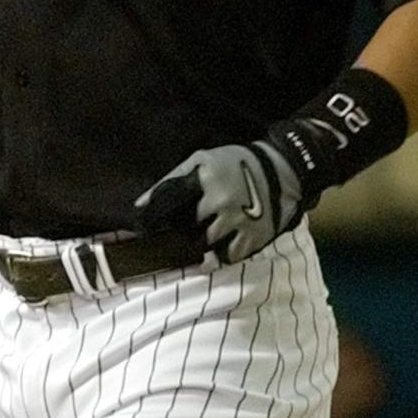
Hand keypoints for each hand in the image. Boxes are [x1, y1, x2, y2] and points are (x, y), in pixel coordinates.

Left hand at [134, 141, 303, 263]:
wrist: (280, 171)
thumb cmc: (233, 164)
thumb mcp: (201, 160)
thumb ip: (171, 180)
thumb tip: (137, 205)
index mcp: (204, 178)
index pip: (168, 201)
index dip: (153, 217)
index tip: (143, 229)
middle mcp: (220, 201)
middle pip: (187, 229)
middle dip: (183, 231)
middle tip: (186, 228)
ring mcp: (238, 220)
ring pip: (206, 245)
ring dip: (202, 243)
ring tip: (205, 234)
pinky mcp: (253, 237)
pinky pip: (228, 256)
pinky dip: (222, 253)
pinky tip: (222, 243)